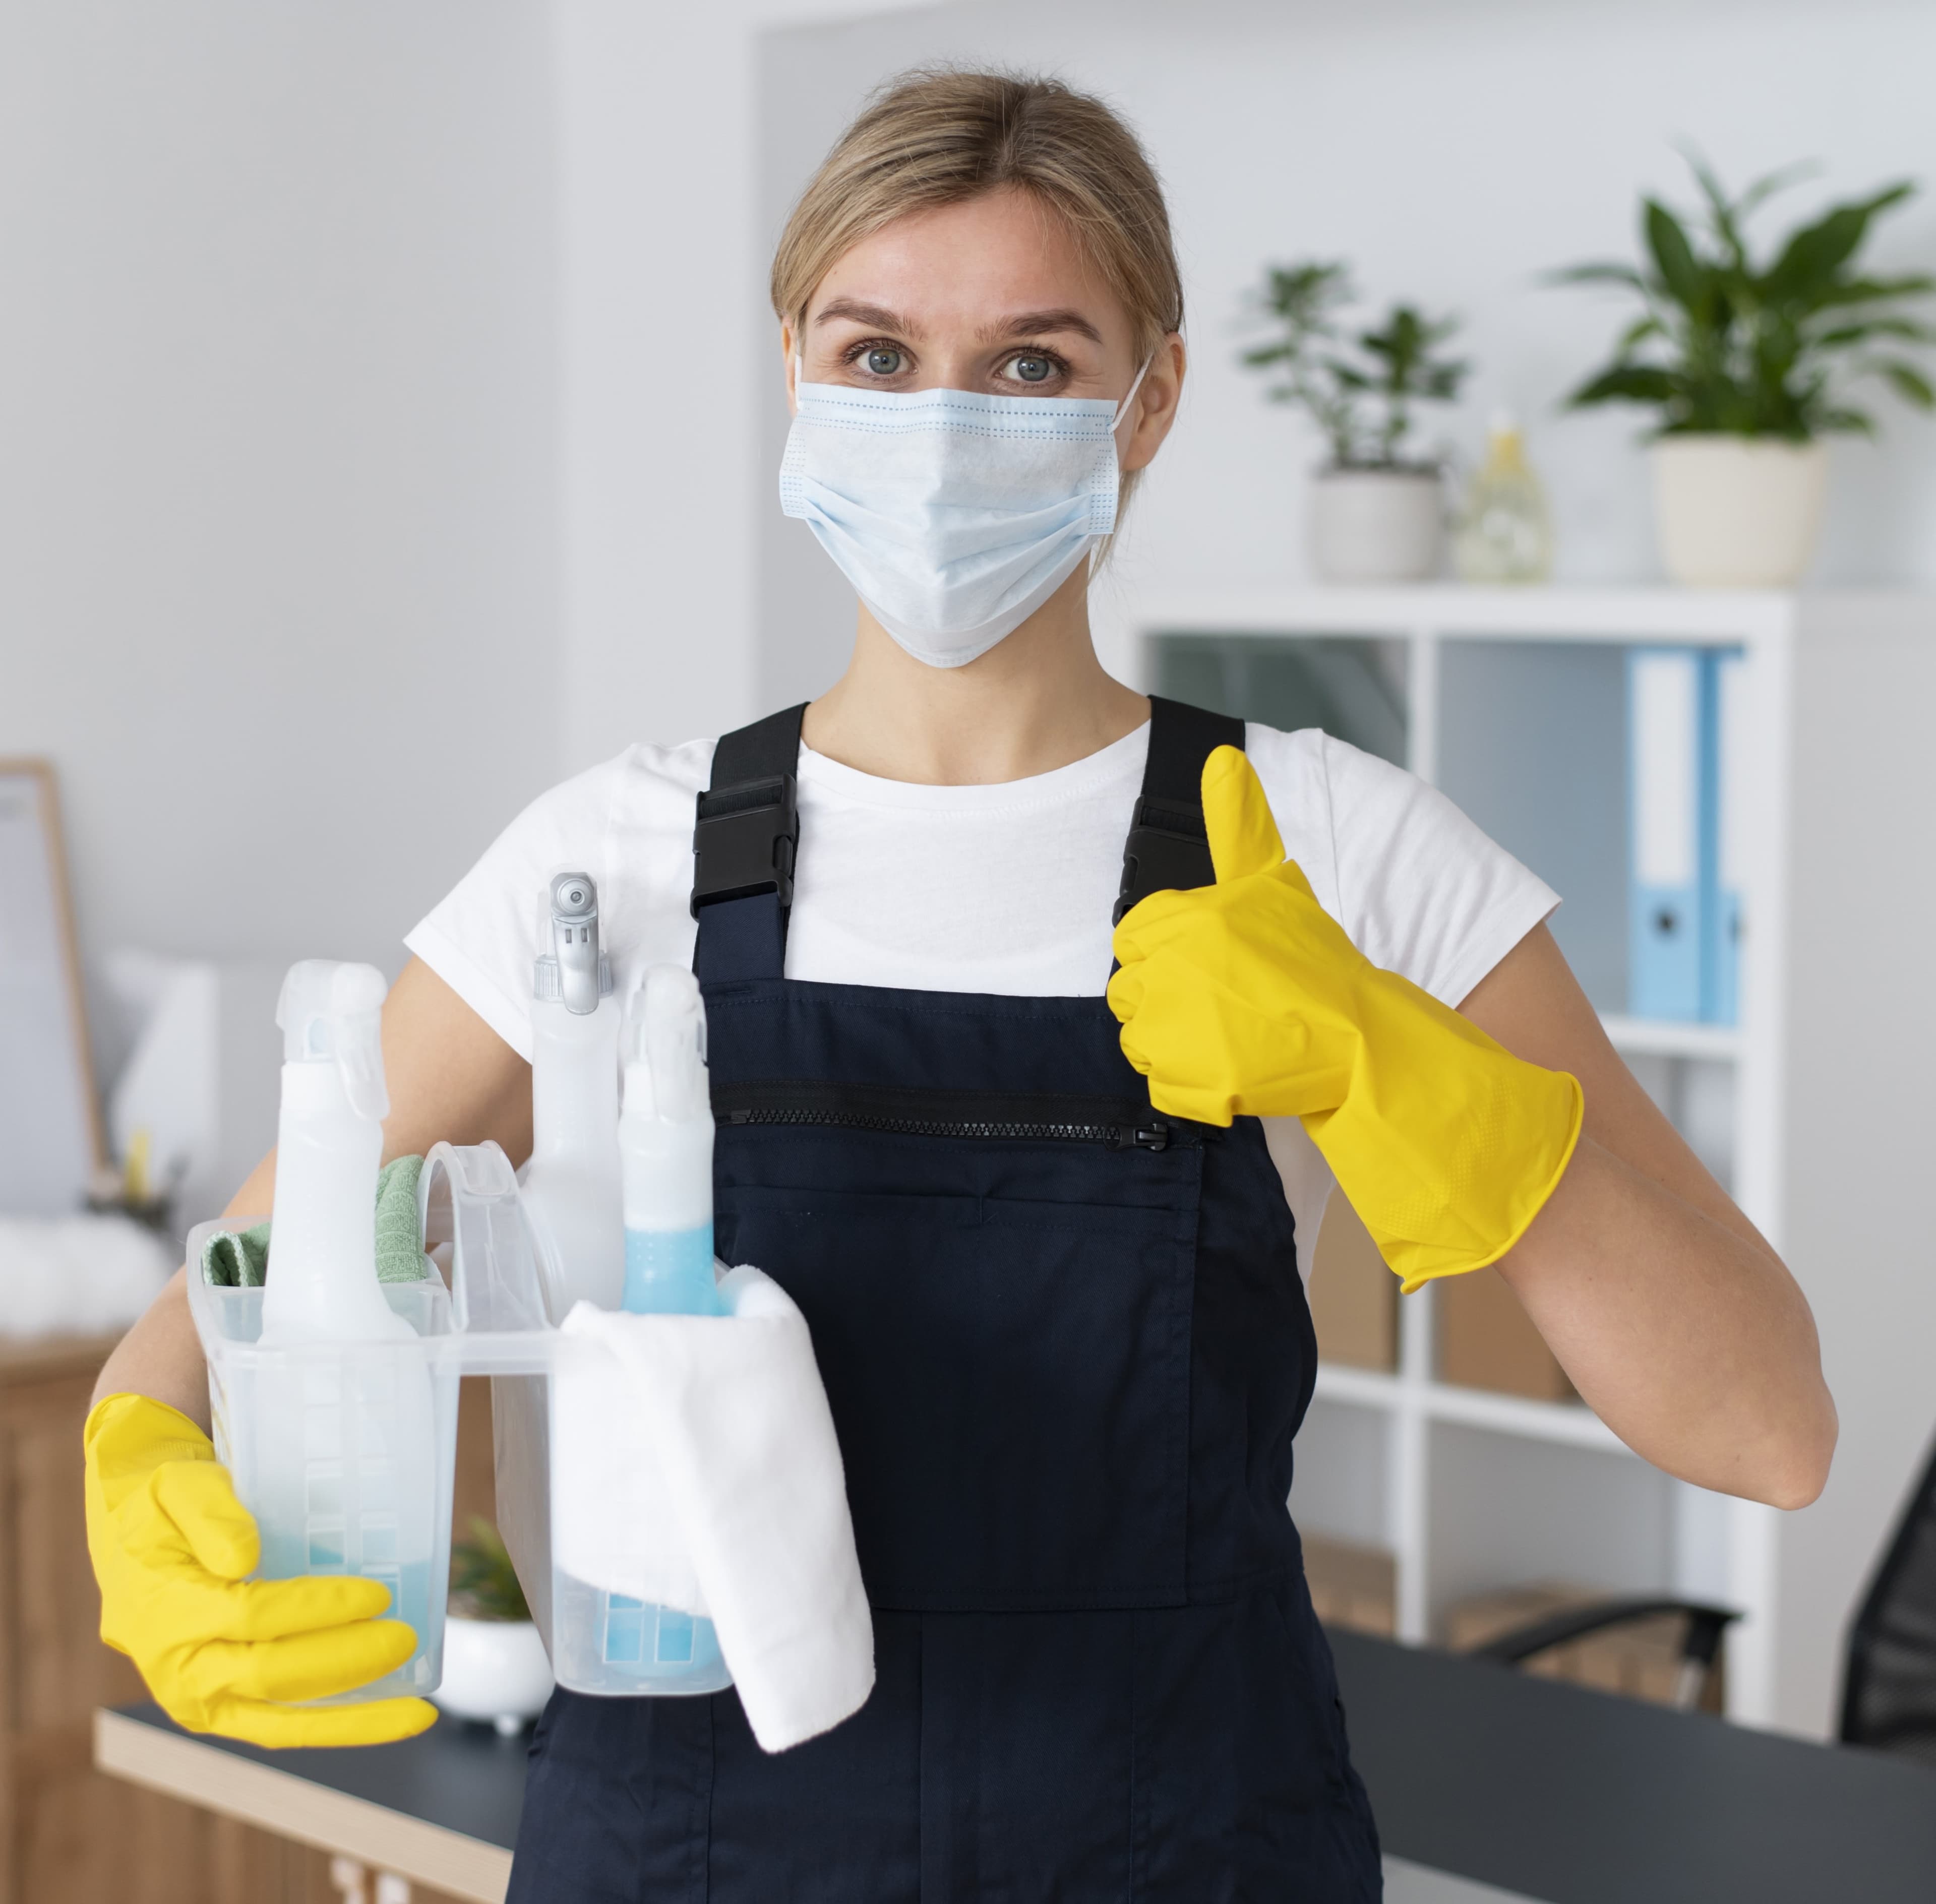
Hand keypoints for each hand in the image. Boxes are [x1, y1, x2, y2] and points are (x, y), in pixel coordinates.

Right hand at [84, 1393, 436, 1746]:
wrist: (132, 1537)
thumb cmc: (165, 1504)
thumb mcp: (179, 1487)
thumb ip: (210, 1515)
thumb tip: (243, 1558)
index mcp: (166, 1612)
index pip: (253, 1617)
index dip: (317, 1609)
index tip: (375, 1594)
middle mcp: (178, 1669)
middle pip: (270, 1676)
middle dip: (344, 1661)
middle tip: (405, 1639)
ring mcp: (197, 1699)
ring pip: (278, 1723)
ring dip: (350, 1721)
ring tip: (415, 1713)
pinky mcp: (221, 1709)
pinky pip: (279, 1724)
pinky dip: (330, 1725)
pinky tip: (382, 1717)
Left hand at [1108, 745, 1581, 1288]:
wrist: (1359, 1039)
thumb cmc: (1316, 961)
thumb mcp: (1274, 882)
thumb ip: (1240, 824)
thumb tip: (1220, 758)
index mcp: (1182, 920)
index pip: (1130, 937)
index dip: (1166, 953)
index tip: (1206, 965)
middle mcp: (1167, 970)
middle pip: (1129, 989)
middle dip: (1169, 997)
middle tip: (1224, 1004)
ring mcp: (1173, 1029)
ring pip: (1140, 1039)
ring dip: (1178, 1041)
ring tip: (1231, 1034)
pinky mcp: (1185, 1081)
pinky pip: (1162, 1084)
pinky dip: (1192, 1085)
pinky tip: (1231, 1067)